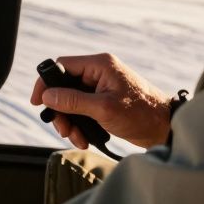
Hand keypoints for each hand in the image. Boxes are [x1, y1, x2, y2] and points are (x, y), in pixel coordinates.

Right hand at [31, 53, 171, 149]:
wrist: (165, 128)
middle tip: (63, 128)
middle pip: (65, 86)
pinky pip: (83, 110)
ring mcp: (103, 87)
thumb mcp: (103, 108)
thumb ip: (73, 100)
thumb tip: (48, 95)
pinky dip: (80, 124)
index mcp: (100, 65)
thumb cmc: (141, 113)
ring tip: (77, 137)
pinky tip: (85, 138)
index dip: (47, 82)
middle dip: (61, 110)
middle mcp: (100, 72)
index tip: (38, 102)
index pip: (63, 65)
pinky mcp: (105, 101)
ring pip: (72, 101)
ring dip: (70, 121)